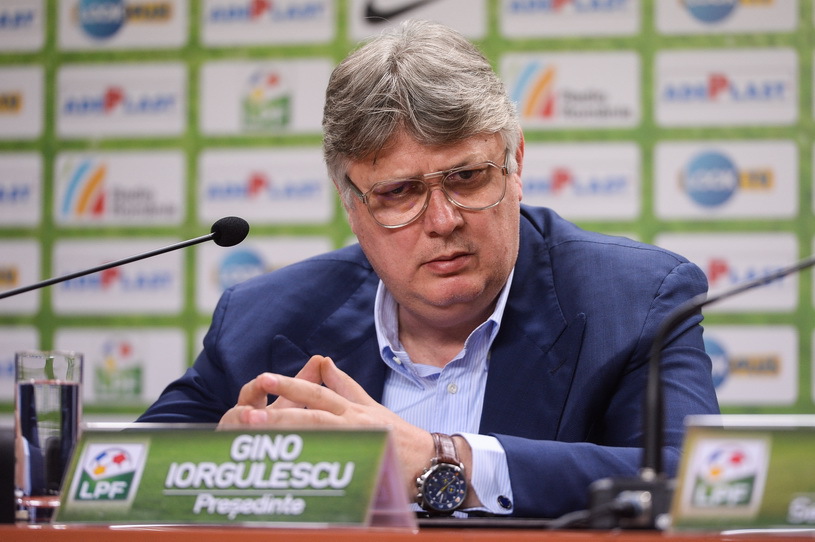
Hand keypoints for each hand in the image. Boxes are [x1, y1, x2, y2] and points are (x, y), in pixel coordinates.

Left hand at [218, 355, 434, 495]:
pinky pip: (333, 466)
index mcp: (352, 408)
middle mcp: (353, 423)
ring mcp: (358, 446)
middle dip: (279, 413)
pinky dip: (310, 465)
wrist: (430, 462)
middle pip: (312, 415)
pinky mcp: (363, 468)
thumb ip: (344, 386)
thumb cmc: (399, 435)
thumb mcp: (371, 406)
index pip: (317, 393)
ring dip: (287, 437)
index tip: (264, 379)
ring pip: (318, 439)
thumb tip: (324, 363)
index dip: (290, 386)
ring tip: (259, 436)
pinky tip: (284, 469)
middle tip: (247, 413)